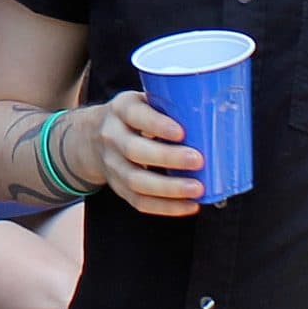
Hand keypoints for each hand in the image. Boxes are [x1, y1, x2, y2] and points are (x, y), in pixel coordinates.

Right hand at [91, 90, 203, 216]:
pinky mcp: (118, 187)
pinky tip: (189, 205)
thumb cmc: (133, 118)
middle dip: (168, 158)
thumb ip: (168, 107)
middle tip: (198, 161)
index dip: (157, 124)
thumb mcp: (143, 101)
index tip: (182, 132)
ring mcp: (112, 165)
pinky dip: (166, 207)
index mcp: (121, 110)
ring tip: (197, 189)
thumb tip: (215, 116)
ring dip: (169, 188)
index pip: (135, 115)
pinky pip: (140, 202)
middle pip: (134, 150)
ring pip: (136, 181)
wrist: (92, 138)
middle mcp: (112, 137)